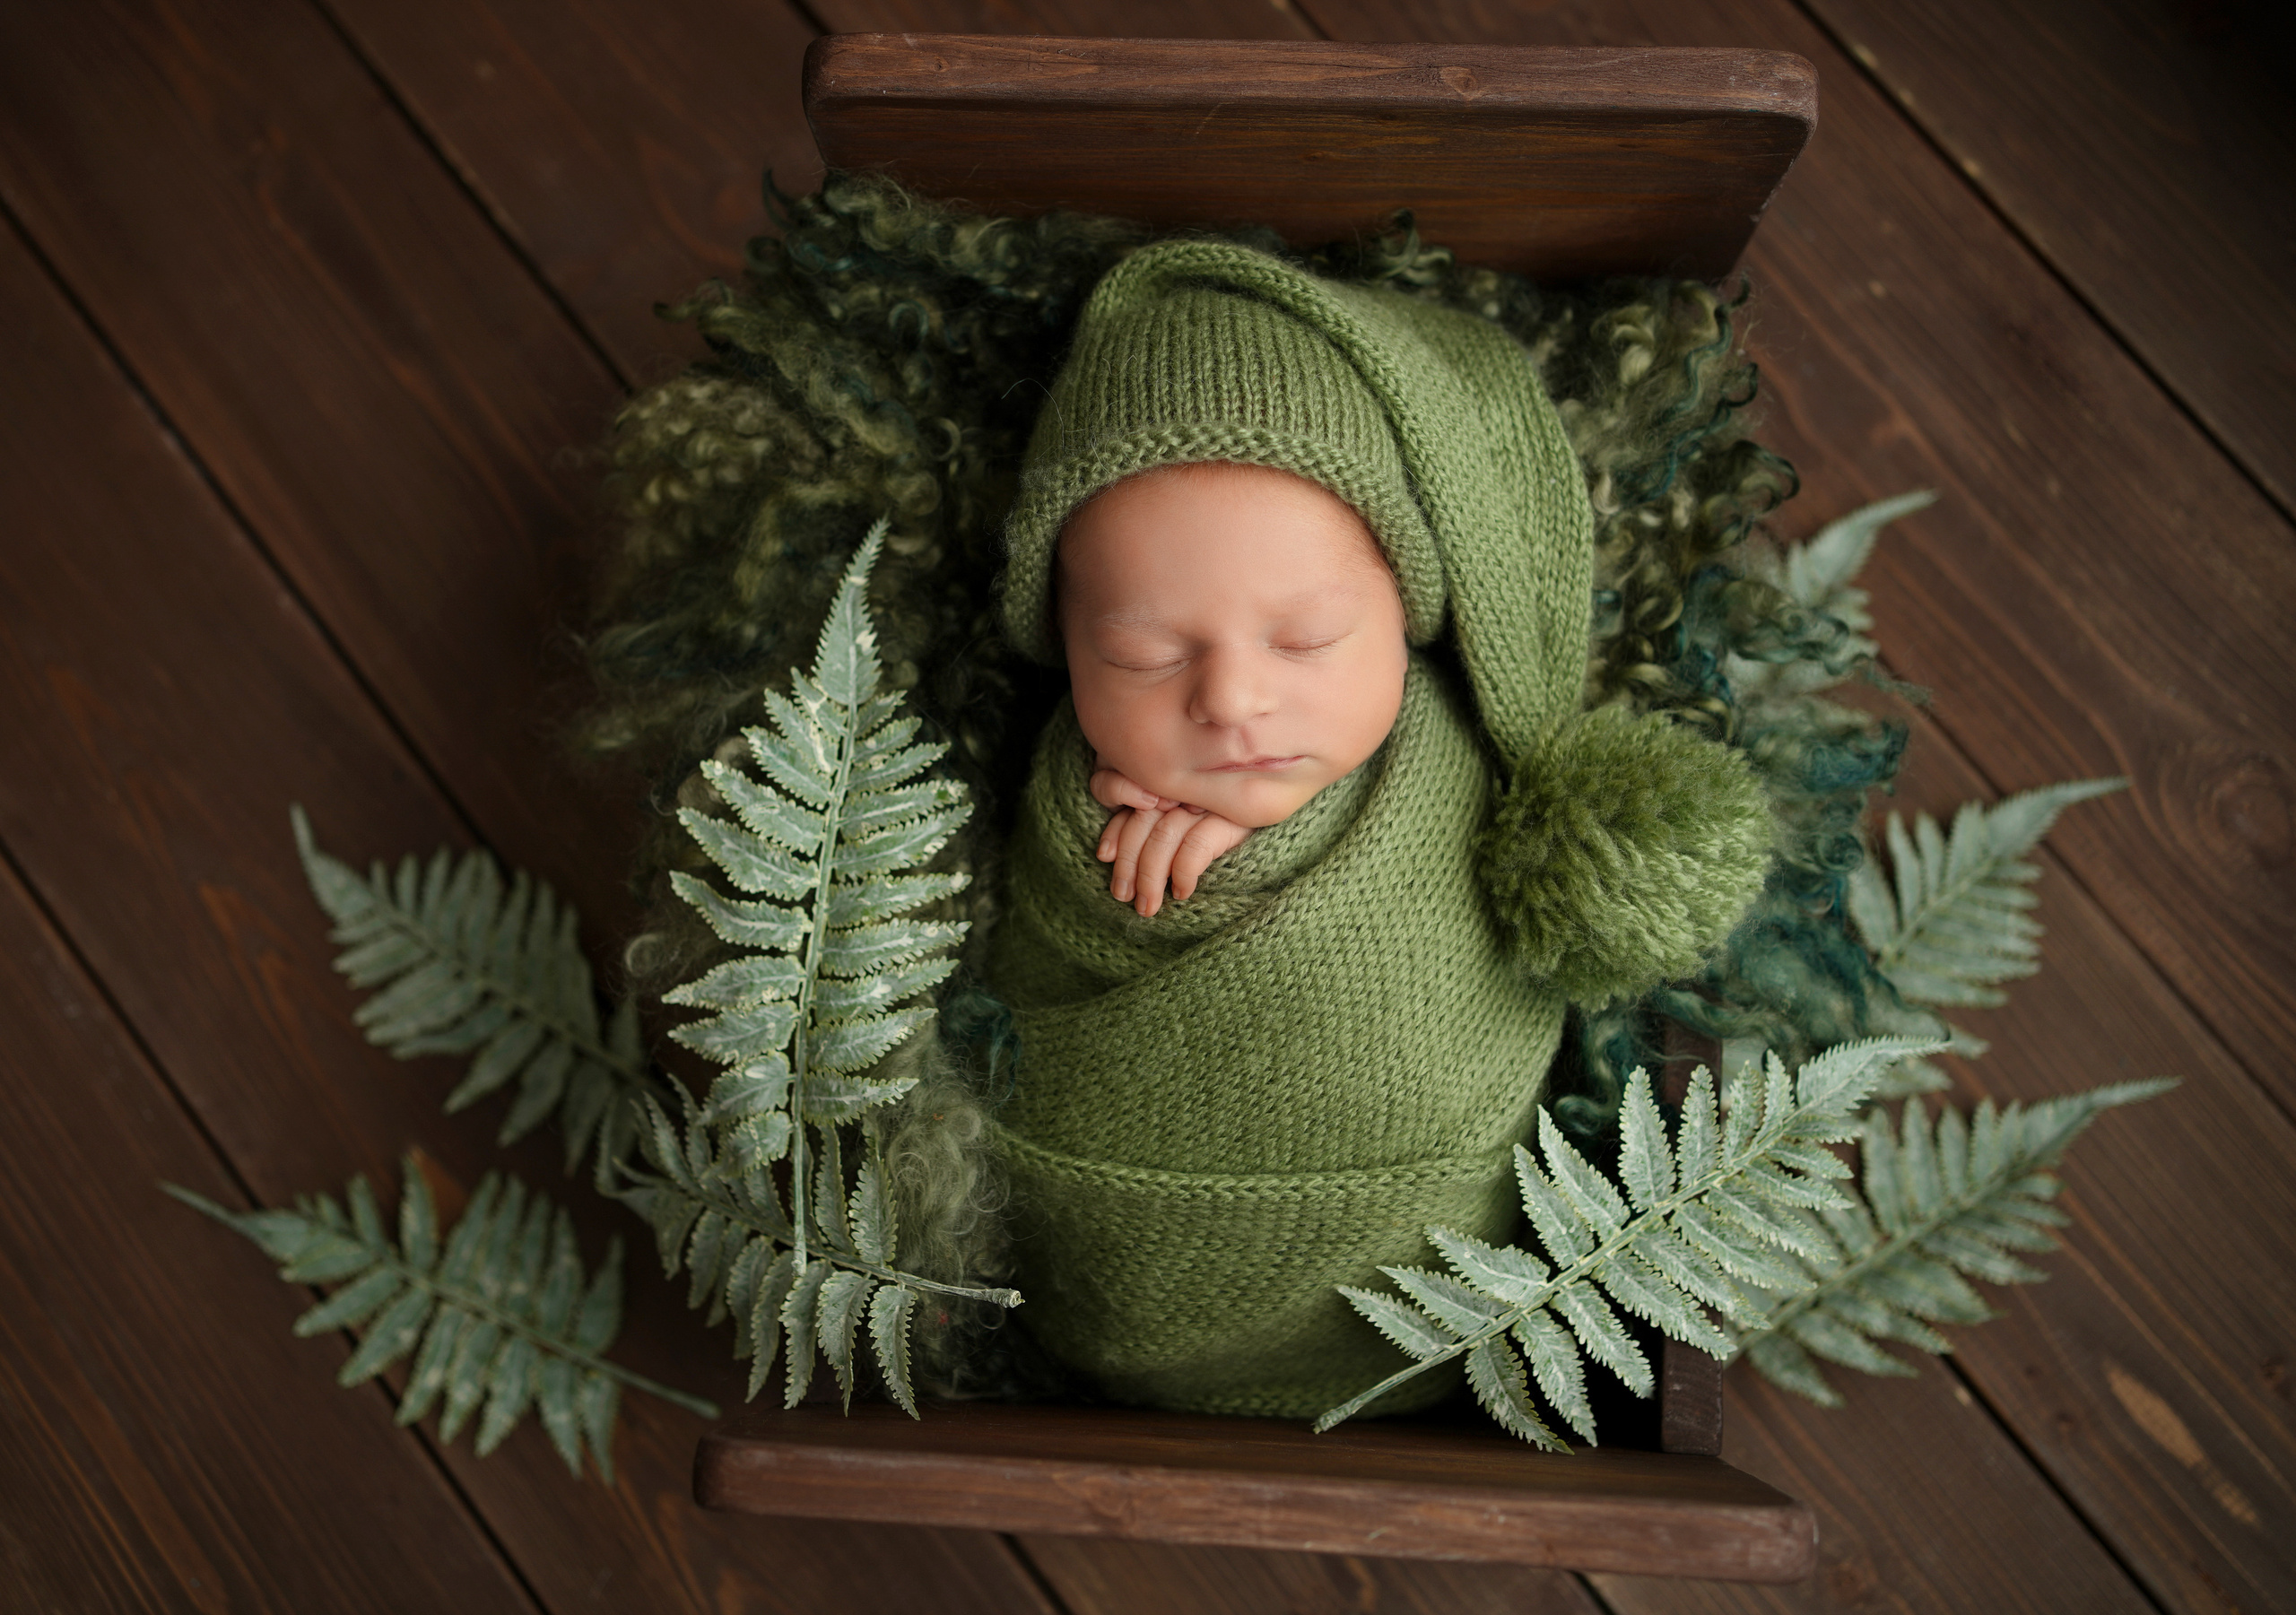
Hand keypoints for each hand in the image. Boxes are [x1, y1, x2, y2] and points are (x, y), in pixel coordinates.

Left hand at [1089, 767, 1251, 916]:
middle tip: (1124, 896)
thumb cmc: (1223, 825)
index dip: (1113, 826)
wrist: (1280, 817)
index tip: (1105, 856)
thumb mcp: (1182, 820)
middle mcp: (1184, 784)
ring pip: (1162, 836)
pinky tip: (1182, 892)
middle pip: (1140, 819)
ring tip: (1148, 907)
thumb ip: (1145, 824)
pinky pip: (1194, 846)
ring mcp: (1208, 798)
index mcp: (1166, 778)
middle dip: (1128, 863)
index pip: (1124, 791)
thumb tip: (1105, 854)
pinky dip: (1182, 873)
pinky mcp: (1233, 818)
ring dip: (1150, 878)